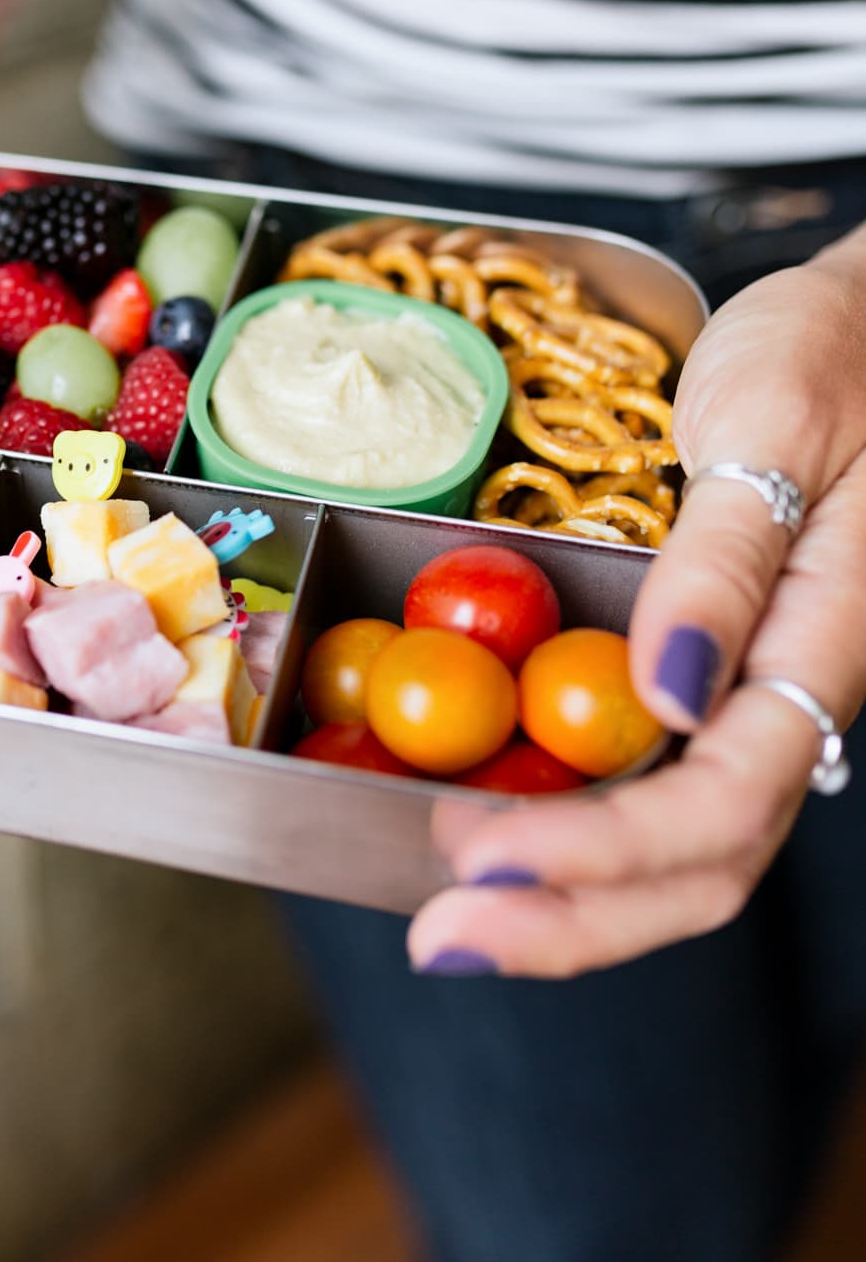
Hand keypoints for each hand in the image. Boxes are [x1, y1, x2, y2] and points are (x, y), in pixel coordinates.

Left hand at [407, 250, 865, 977]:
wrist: (860, 324)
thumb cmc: (826, 356)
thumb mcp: (768, 429)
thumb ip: (724, 565)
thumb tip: (667, 698)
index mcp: (820, 647)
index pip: (722, 800)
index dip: (602, 849)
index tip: (478, 853)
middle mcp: (790, 697)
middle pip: (703, 865)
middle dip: (571, 921)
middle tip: (438, 937)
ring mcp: (752, 695)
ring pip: (679, 848)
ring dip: (567, 899)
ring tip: (449, 918)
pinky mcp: (714, 674)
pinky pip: (653, 785)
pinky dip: (572, 829)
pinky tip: (491, 828)